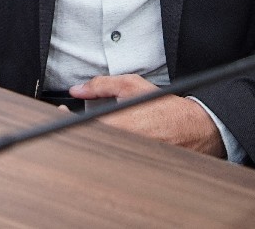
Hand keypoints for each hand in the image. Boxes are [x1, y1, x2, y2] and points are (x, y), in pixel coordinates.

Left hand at [69, 74, 225, 156]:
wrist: (194, 129)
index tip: (60, 112)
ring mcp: (128, 158)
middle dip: (75, 129)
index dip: (65, 120)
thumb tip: (77, 88)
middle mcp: (123, 143)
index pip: (83, 125)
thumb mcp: (133, 86)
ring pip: (99, 152)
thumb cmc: (165, 107)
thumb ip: (102, 85)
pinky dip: (104, 150)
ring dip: (90, 140)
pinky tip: (104, 142)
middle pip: (88, 141)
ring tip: (89, 129)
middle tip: (69, 119)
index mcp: (120, 123)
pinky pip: (112, 160)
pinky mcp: (134, 168)